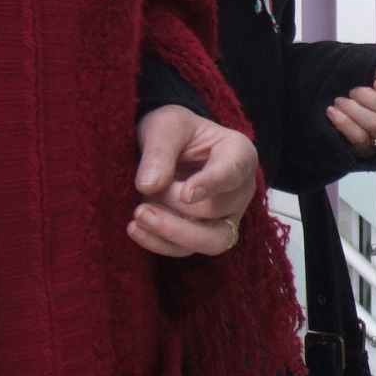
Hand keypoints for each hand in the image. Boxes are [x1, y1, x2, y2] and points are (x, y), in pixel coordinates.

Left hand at [132, 105, 259, 257]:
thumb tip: (149, 185)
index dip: (210, 185)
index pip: (232, 172)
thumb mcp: (165, 125)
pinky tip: (135, 229)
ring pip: (212, 240)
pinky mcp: (205, 234)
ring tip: (139, 216)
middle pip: (217, 210)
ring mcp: (226, 216)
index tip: (186, 194)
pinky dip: (161, 243)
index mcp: (239, 153)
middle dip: (177, 205)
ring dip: (173, 233)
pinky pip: (188, 249)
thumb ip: (160, 152)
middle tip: (145, 191)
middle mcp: (240, 190)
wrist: (169, 144)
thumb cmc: (174, 130)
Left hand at [329, 64, 375, 156]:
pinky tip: (333, 112)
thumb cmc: (364, 89)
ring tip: (339, 101)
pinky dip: (344, 122)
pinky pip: (359, 138)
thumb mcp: (375, 73)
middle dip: (369, 98)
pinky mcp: (367, 150)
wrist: (342, 103)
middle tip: (353, 91)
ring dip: (354, 109)